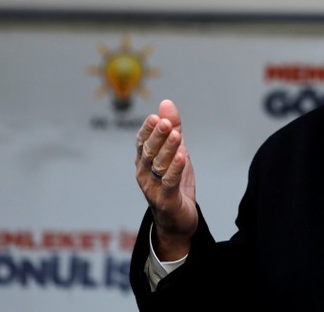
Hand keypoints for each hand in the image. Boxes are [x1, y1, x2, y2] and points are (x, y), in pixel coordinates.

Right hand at [135, 99, 197, 260]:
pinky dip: (175, 169)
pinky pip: (169, 183)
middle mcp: (144, 173)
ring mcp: (153, 188)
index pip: (142, 142)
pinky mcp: (165, 200)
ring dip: (167, 149)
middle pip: (149, 152)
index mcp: (145, 161)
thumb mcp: (176, 152)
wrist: (177, 220)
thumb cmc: (174, 183)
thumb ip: (172, 129)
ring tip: (176, 135)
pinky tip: (182, 157)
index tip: (155, 117)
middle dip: (157, 136)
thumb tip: (166, 102)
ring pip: (158, 166)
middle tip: (165, 122)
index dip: (148, 129)